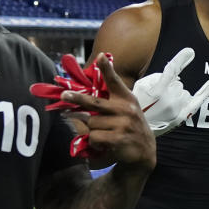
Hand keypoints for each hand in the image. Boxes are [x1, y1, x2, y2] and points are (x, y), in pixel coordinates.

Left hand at [59, 54, 155, 171]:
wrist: (144, 151)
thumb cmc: (129, 127)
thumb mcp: (125, 110)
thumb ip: (109, 101)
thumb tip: (82, 98)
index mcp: (126, 98)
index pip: (115, 81)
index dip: (107, 69)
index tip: (100, 57)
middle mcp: (125, 109)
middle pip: (94, 102)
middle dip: (77, 99)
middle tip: (64, 95)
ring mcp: (123, 123)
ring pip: (91, 123)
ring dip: (92, 130)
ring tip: (104, 133)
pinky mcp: (118, 138)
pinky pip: (94, 137)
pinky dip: (95, 142)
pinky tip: (105, 144)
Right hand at [132, 48, 208, 135]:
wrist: (136, 129)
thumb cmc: (137, 104)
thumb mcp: (140, 86)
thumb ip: (157, 76)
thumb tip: (177, 75)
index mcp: (157, 91)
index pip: (171, 71)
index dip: (180, 59)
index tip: (190, 51)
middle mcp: (169, 100)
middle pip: (178, 83)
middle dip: (170, 87)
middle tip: (157, 99)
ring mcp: (176, 110)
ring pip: (184, 92)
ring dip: (176, 94)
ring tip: (163, 105)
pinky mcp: (181, 117)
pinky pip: (197, 101)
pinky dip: (205, 91)